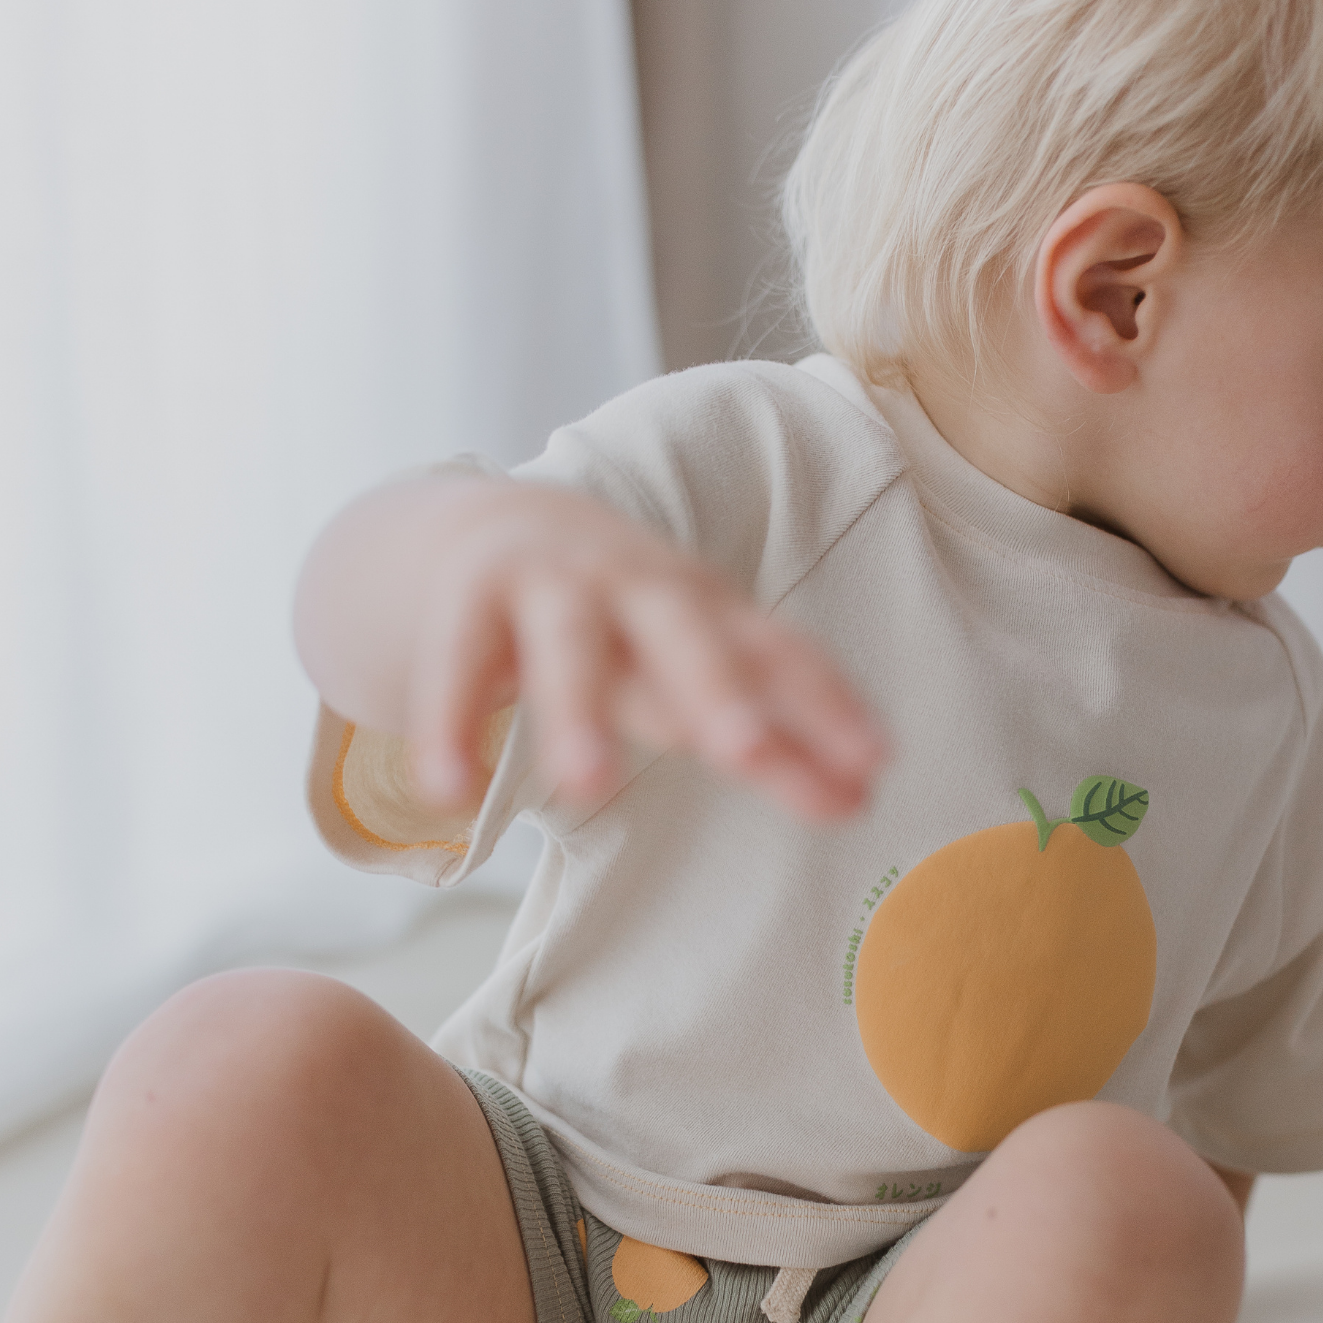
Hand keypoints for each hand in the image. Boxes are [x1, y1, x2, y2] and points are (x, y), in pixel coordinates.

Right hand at [405, 479, 887, 819]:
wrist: (492, 527)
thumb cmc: (622, 621)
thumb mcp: (691, 663)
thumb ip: (770, 729)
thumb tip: (861, 795)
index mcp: (706, 605)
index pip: (776, 653)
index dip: (824, 705)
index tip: (872, 767)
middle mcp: (637, 587)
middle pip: (683, 634)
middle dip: (717, 689)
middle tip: (746, 750)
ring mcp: (550, 586)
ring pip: (567, 648)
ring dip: (577, 713)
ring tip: (588, 787)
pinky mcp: (468, 601)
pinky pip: (456, 670)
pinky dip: (450, 727)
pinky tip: (452, 796)